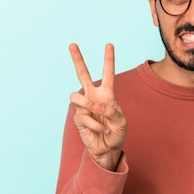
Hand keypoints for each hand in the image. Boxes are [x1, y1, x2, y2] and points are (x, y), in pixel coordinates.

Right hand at [69, 43, 126, 170]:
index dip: (108, 60)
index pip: (108, 73)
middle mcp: (93, 97)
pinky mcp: (78, 118)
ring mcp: (84, 106)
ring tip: (96, 112)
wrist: (108, 149)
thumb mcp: (121, 120)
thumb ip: (110, 110)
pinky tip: (102, 130)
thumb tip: (94, 105)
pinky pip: (83, 116)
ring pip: (76, 95)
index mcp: (107, 94)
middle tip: (72, 44)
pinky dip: (95, 124)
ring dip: (87, 104)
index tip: (109, 45)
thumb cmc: (117, 132)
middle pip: (83, 74)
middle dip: (77, 59)